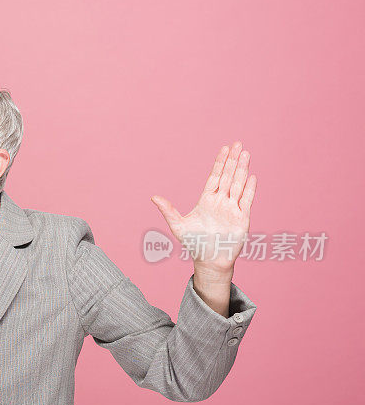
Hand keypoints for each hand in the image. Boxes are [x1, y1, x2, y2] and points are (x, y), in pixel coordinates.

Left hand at [150, 141, 256, 273]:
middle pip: (228, 176)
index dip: (219, 163)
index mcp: (206, 201)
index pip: (214, 177)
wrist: (210, 261)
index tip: (224, 148)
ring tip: (246, 154)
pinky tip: (251, 176)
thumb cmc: (194, 244)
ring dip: (242, 169)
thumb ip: (168, 210)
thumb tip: (154, 197)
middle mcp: (221, 202)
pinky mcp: (242, 218)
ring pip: (238, 185)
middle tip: (238, 143)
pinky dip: (249, 188)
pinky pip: (247, 200)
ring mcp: (232, 209)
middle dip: (232, 160)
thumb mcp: (178, 226)